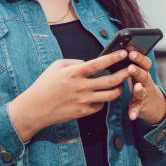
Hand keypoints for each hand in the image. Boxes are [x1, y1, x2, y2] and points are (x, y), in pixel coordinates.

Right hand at [9, 50, 129, 141]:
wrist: (34, 109)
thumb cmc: (44, 85)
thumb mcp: (56, 66)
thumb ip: (74, 61)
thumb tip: (89, 62)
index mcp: (74, 73)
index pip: (99, 63)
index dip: (113, 57)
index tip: (123, 53)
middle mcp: (81, 87)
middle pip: (110, 80)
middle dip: (124, 74)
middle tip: (131, 69)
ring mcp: (83, 101)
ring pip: (110, 95)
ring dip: (119, 88)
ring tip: (121, 83)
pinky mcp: (83, 112)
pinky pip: (101, 105)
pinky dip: (104, 99)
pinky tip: (104, 95)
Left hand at [126, 51, 165, 123]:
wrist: (154, 104)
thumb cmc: (140, 83)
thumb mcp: (138, 72)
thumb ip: (131, 63)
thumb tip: (119, 49)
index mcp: (143, 72)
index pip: (145, 62)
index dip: (139, 57)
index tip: (131, 51)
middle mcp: (146, 82)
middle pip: (144, 75)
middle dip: (138, 71)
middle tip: (131, 67)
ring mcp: (144, 94)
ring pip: (142, 91)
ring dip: (139, 89)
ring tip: (136, 88)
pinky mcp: (141, 106)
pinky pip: (138, 109)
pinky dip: (135, 112)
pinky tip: (132, 116)